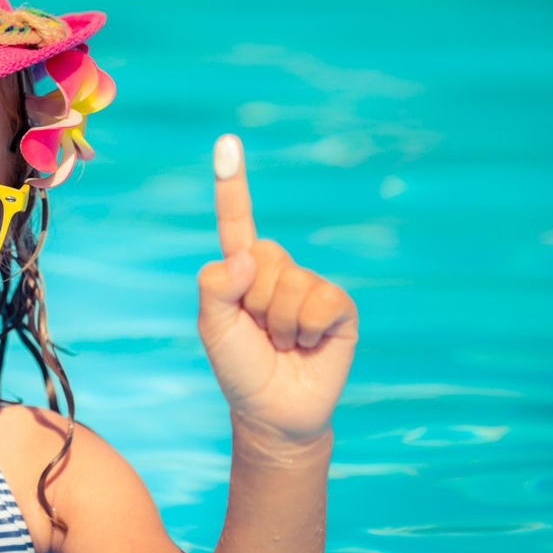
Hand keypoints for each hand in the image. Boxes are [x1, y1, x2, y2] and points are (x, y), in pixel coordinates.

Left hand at [196, 134, 358, 444]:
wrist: (274, 411)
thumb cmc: (239, 366)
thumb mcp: (212, 327)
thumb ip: (215, 287)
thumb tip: (247, 255)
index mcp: (242, 267)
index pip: (236, 220)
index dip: (231, 183)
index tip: (227, 141)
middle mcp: (277, 268)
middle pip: (263, 258)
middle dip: (254, 302)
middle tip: (260, 332)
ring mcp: (310, 285)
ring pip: (289, 284)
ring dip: (280, 323)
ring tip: (283, 343)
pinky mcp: (339, 306)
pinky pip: (320, 302)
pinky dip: (308, 329)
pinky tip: (309, 345)